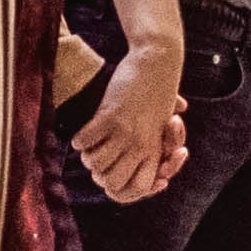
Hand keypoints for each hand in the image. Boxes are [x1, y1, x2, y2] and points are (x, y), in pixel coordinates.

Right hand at [76, 37, 190, 204]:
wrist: (157, 60)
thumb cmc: (161, 86)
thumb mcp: (164, 116)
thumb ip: (162, 133)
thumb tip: (171, 129)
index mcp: (154, 149)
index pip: (137, 188)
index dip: (123, 190)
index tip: (118, 178)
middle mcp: (140, 145)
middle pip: (111, 182)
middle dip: (100, 175)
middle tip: (98, 161)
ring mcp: (125, 131)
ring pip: (95, 163)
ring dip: (88, 157)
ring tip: (88, 148)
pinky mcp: (110, 115)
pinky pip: (85, 140)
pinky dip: (79, 140)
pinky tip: (80, 136)